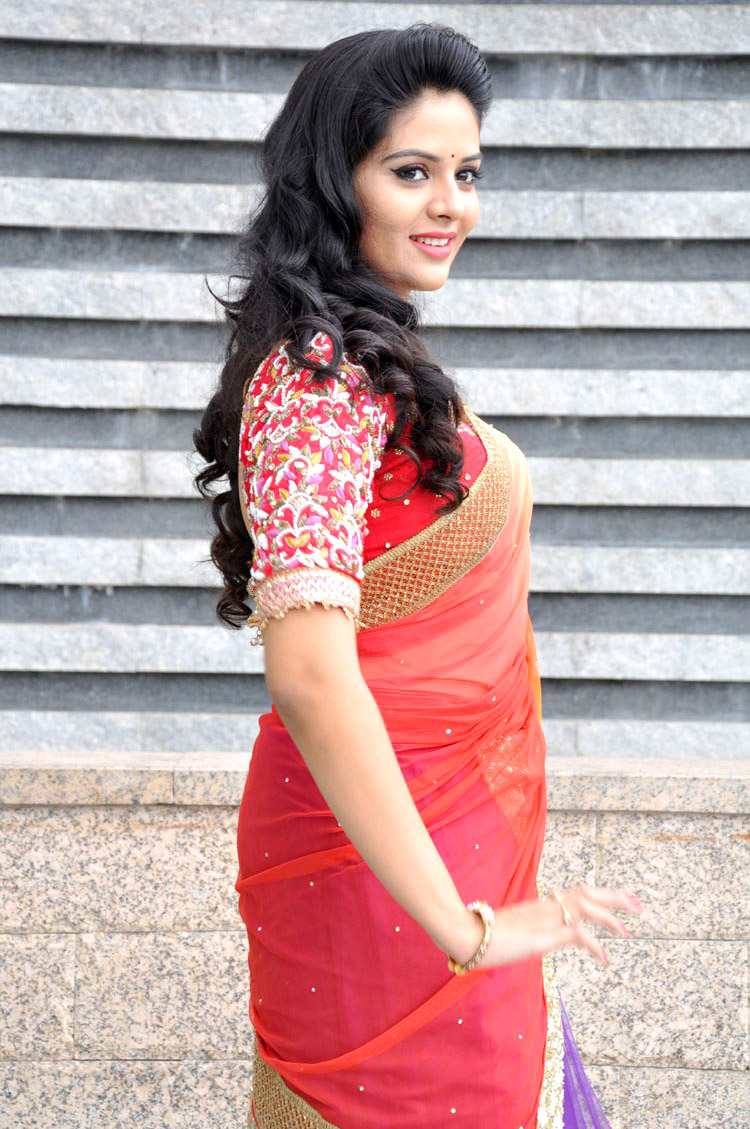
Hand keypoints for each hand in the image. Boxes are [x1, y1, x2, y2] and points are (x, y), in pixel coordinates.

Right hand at [449, 885, 643, 970]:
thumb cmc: (479, 935)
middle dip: (614, 897)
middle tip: (638, 905)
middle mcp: (545, 906)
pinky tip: (605, 957)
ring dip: (610, 915)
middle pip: (586, 892)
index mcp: (538, 905)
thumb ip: (523, 932)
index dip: (597, 896)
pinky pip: (577, 933)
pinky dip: (594, 943)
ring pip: (586, 906)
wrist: (464, 934)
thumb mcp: (508, 933)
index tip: (616, 900)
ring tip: (628, 929)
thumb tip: (527, 938)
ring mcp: (545, 918)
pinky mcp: (543, 934)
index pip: (574, 893)